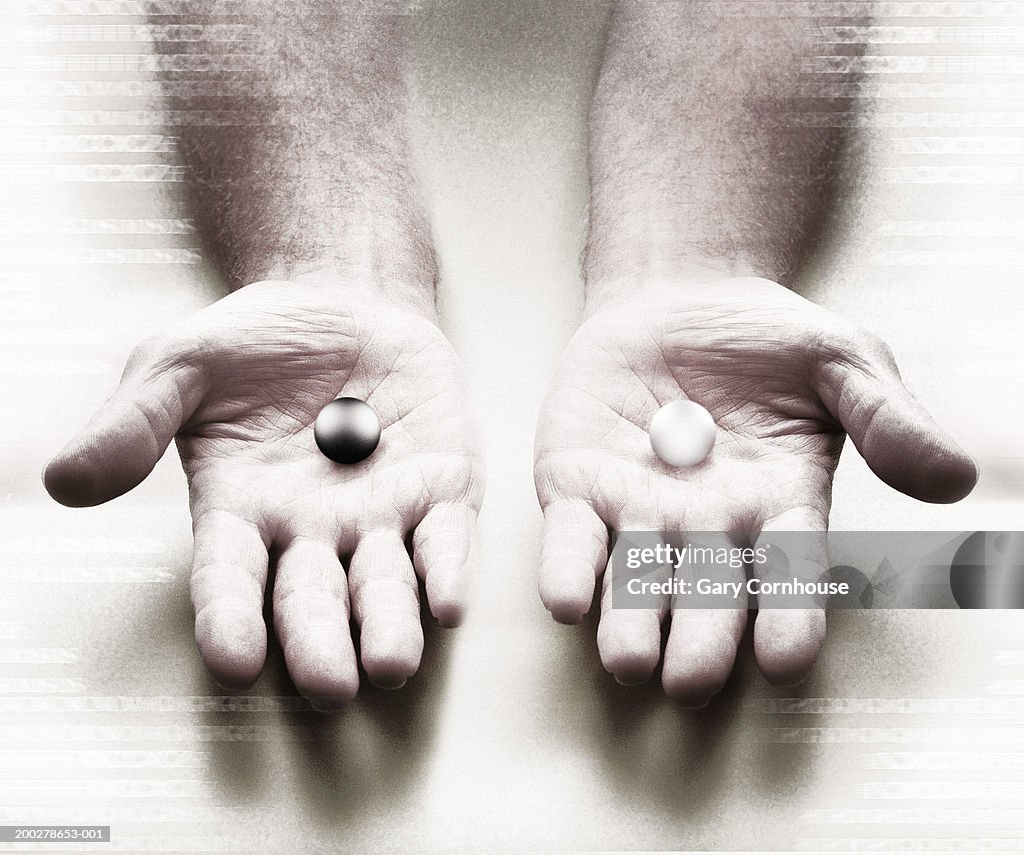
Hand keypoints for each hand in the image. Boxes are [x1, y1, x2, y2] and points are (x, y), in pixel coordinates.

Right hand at [44, 277, 482, 707]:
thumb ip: (133, 421)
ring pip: (385, 583)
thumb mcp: (180, 366)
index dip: (231, 618)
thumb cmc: (256, 343)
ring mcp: (381, 513)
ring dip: (391, 624)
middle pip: (314, 599)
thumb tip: (65, 480)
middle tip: (330, 686)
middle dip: (322, 643)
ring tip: (393, 662)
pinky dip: (449, 569)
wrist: (340, 302)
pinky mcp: (441, 487)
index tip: (233, 659)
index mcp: (241, 511)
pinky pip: (447, 537)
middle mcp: (311, 529)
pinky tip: (450, 603)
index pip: (230, 578)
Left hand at [534, 275, 974, 704]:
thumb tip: (954, 478)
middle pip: (705, 591)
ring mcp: (638, 509)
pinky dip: (568, 567)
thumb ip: (887, 418)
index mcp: (778, 506)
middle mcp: (707, 524)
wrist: (679, 297)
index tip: (785, 658)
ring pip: (634, 578)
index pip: (788, 570)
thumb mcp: (841, 361)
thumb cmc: (766, 338)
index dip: (787, 614)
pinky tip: (566, 602)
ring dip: (628, 621)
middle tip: (690, 683)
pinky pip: (571, 534)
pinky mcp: (578, 484)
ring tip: (627, 662)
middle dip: (698, 638)